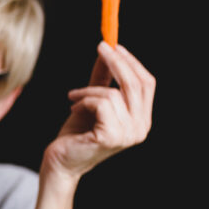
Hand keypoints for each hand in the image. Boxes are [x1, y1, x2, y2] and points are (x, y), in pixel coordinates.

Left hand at [43, 42, 155, 179]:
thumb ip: (103, 78)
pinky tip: (73, 108)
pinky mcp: (111, 136)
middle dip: (117, 62)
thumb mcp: (92, 100)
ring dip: (89, 90)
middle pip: (136, 84)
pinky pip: (102, 103)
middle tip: (100, 47)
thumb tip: (108, 49)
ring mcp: (128, 134)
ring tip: (74, 96)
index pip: (147, 83)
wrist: (60, 162)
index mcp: (142, 119)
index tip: (114, 45)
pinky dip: (84, 100)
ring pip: (114, 93)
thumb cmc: (76, 134)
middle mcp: (141, 128)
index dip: (132, 62)